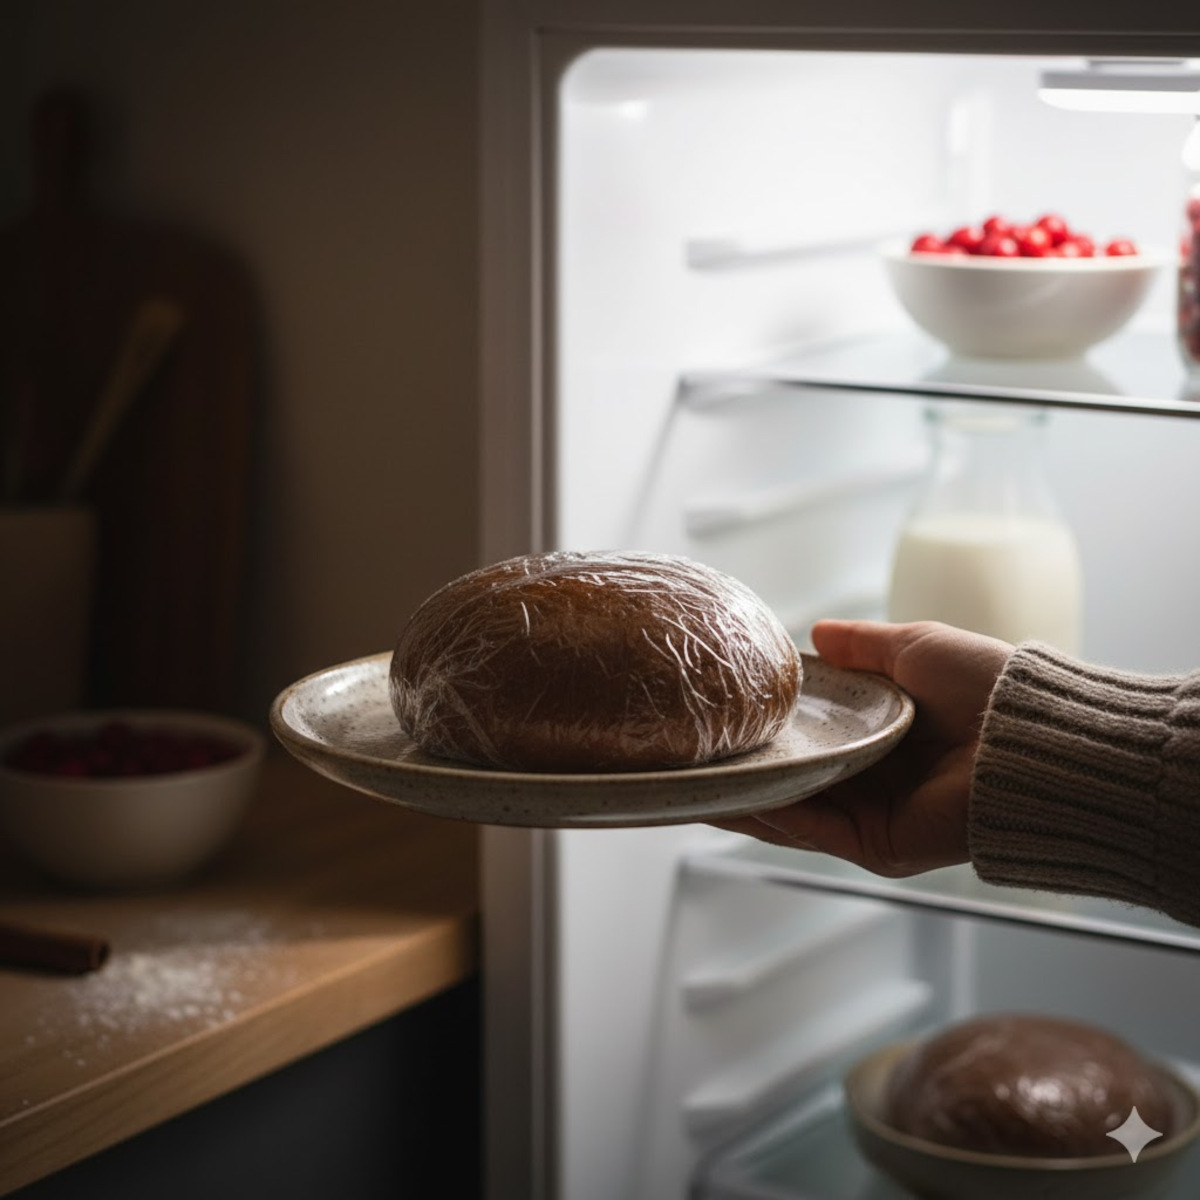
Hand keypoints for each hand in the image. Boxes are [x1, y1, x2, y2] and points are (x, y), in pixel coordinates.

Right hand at [713, 619, 1012, 876]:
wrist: (1032, 737)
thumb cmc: (987, 687)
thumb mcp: (915, 648)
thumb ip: (864, 646)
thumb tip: (814, 633)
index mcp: (885, 737)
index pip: (811, 738)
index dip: (767, 728)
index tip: (721, 714)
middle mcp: (874, 782)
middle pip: (791, 780)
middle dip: (740, 769)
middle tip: (685, 755)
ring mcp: (873, 817)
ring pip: (789, 809)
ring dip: (739, 796)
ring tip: (685, 781)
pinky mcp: (876, 846)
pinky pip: (810, 829)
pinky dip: (767, 813)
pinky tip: (726, 797)